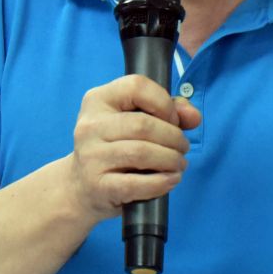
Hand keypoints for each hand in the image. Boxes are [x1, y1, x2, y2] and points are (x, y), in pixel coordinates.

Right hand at [63, 74, 201, 222]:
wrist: (80, 186)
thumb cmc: (114, 147)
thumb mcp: (134, 120)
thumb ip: (168, 110)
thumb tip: (193, 116)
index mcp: (98, 100)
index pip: (137, 86)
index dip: (164, 102)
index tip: (173, 120)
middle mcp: (90, 126)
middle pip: (144, 125)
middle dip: (173, 137)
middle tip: (182, 147)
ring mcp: (91, 156)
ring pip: (142, 153)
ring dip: (171, 159)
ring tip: (179, 163)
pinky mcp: (98, 186)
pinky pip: (137, 183)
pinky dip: (162, 182)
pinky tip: (171, 180)